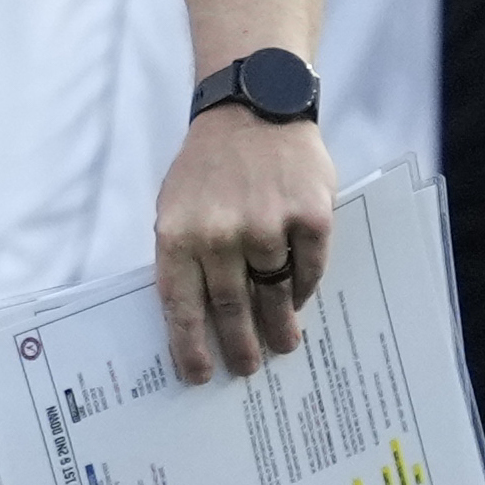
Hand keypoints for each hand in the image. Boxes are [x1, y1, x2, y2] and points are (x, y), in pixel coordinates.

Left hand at [154, 104, 335, 382]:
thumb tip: (191, 316)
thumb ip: (182, 254)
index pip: (180, 304)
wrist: (254, 108)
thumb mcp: (176, 203)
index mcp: (178, 231)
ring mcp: (267, 225)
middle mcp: (220, 232)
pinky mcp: (309, 217)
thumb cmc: (209, 166)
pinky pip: (308, 270)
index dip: (189, 345)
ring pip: (273, 295)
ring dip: (278, 326)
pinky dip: (302, 290)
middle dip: (239, 345)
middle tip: (246, 367)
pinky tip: (298, 300)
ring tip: (282, 345)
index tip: (198, 375)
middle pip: (230, 308)